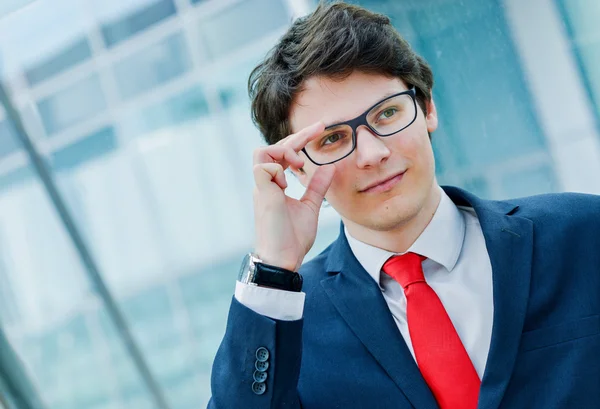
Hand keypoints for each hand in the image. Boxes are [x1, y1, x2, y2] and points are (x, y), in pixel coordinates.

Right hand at [253, 121, 335, 271]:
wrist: (283, 259)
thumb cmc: (293, 238)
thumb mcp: (310, 206)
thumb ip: (316, 187)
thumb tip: (330, 168)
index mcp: (274, 185)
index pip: (283, 153)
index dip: (300, 139)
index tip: (320, 129)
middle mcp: (265, 183)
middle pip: (273, 147)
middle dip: (297, 136)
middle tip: (319, 129)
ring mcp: (262, 189)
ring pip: (261, 151)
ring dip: (283, 151)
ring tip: (300, 163)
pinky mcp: (262, 195)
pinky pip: (263, 167)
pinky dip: (278, 169)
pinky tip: (289, 183)